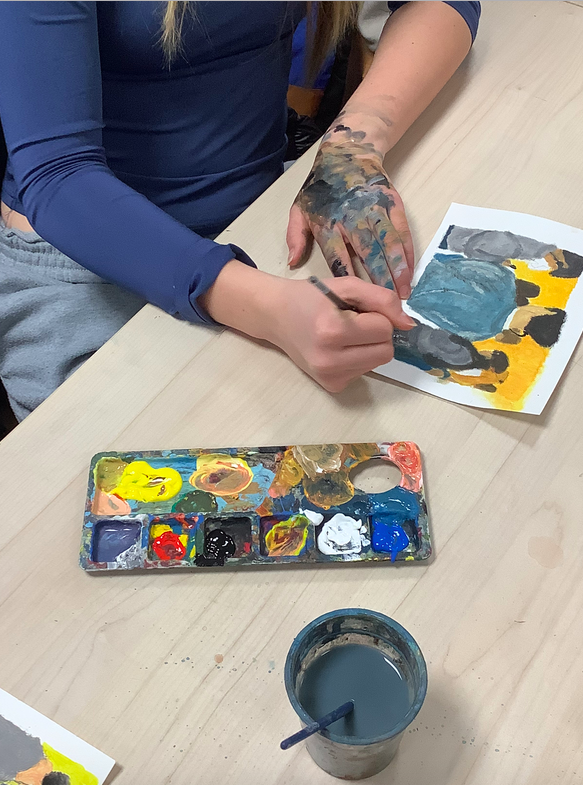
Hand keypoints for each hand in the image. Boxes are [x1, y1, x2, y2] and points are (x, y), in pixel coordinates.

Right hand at [200, 262, 414, 392]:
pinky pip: (364, 372)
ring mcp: (330, 377)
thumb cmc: (311, 296)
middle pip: (386, 352)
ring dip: (368, 346)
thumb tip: (409, 325)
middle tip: (353, 322)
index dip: (376, 315)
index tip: (354, 310)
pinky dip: (358, 358)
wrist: (276, 316)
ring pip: (378, 363)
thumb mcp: (347, 286)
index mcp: (332, 331)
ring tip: (342, 334)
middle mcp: (330, 360)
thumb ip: (382, 300)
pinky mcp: (332, 386)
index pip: (385, 329)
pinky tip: (337, 348)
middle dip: (377, 334)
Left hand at [287, 131, 413, 298]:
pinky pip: (402, 232)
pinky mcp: (392, 204)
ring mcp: (374, 210)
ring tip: (403, 292)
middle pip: (367, 251)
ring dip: (397, 268)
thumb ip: (295, 236)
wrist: (347, 154)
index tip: (354, 297)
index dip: (346, 275)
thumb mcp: (299, 209)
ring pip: (388, 243)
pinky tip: (411, 270)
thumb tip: (292, 262)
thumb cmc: (321, 189)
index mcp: (328, 222)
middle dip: (378, 278)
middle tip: (387, 304)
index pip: (336, 254)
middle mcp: (352, 217)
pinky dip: (408, 253)